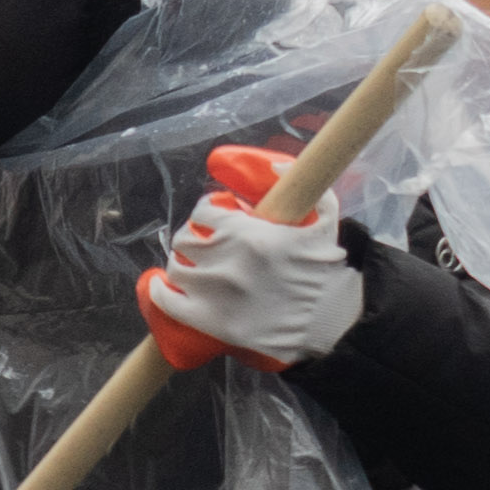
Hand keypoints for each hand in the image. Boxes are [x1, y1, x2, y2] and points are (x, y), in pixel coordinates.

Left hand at [134, 143, 363, 373]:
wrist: (329, 323)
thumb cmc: (325, 272)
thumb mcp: (326, 220)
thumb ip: (304, 186)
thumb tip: (277, 166)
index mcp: (249, 234)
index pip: (204, 213)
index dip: (206, 214)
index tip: (212, 219)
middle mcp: (226, 262)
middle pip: (186, 240)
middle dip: (192, 238)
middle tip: (202, 244)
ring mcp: (215, 293)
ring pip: (176, 268)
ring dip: (181, 263)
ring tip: (191, 265)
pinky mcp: (210, 322)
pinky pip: (168, 303)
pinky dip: (160, 292)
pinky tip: (163, 286)